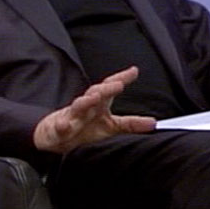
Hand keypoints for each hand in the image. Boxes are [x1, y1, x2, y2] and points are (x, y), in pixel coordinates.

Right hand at [33, 67, 155, 154]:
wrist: (55, 137)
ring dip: (85, 102)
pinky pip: (60, 128)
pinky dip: (61, 126)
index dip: (121, 78)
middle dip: (106, 88)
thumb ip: (131, 123)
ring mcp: (72, 117)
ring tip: (94, 98)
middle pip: (95, 93)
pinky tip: (64, 125)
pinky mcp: (59, 130)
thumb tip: (154, 122)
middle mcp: (86, 107)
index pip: (110, 87)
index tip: (134, 71)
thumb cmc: (85, 128)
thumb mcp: (111, 126)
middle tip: (118, 84)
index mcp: (98, 104)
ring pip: (77, 107)